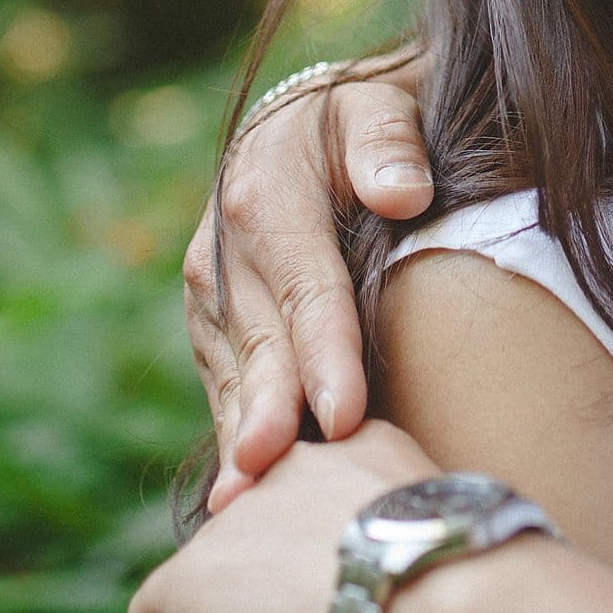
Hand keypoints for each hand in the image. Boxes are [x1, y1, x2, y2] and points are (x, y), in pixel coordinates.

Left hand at [128, 423, 441, 612]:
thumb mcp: (428, 524)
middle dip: (276, 589)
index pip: (309, 500)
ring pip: (216, 583)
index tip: (356, 597)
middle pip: (260, 538)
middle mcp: (283, 463)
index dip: (323, 558)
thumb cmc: (459, 583)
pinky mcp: (188, 574)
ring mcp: (232, 517)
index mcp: (352, 444)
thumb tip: (364, 571)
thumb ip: (388, 523)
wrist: (436, 599)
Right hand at [182, 57, 433, 508]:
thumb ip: (388, 144)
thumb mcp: (377, 108)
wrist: (303, 128)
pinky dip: (236, 437)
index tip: (344, 413)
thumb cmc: (362, 123)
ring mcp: (210, 298)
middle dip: (269, 411)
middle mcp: (223, 252)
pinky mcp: (212, 331)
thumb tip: (402, 192)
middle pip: (258, 344)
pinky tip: (246, 499)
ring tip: (252, 504)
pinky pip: (225, 389)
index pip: (306, 287)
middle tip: (276, 470)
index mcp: (266, 196)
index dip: (324, 353)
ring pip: (232, 377)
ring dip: (243, 437)